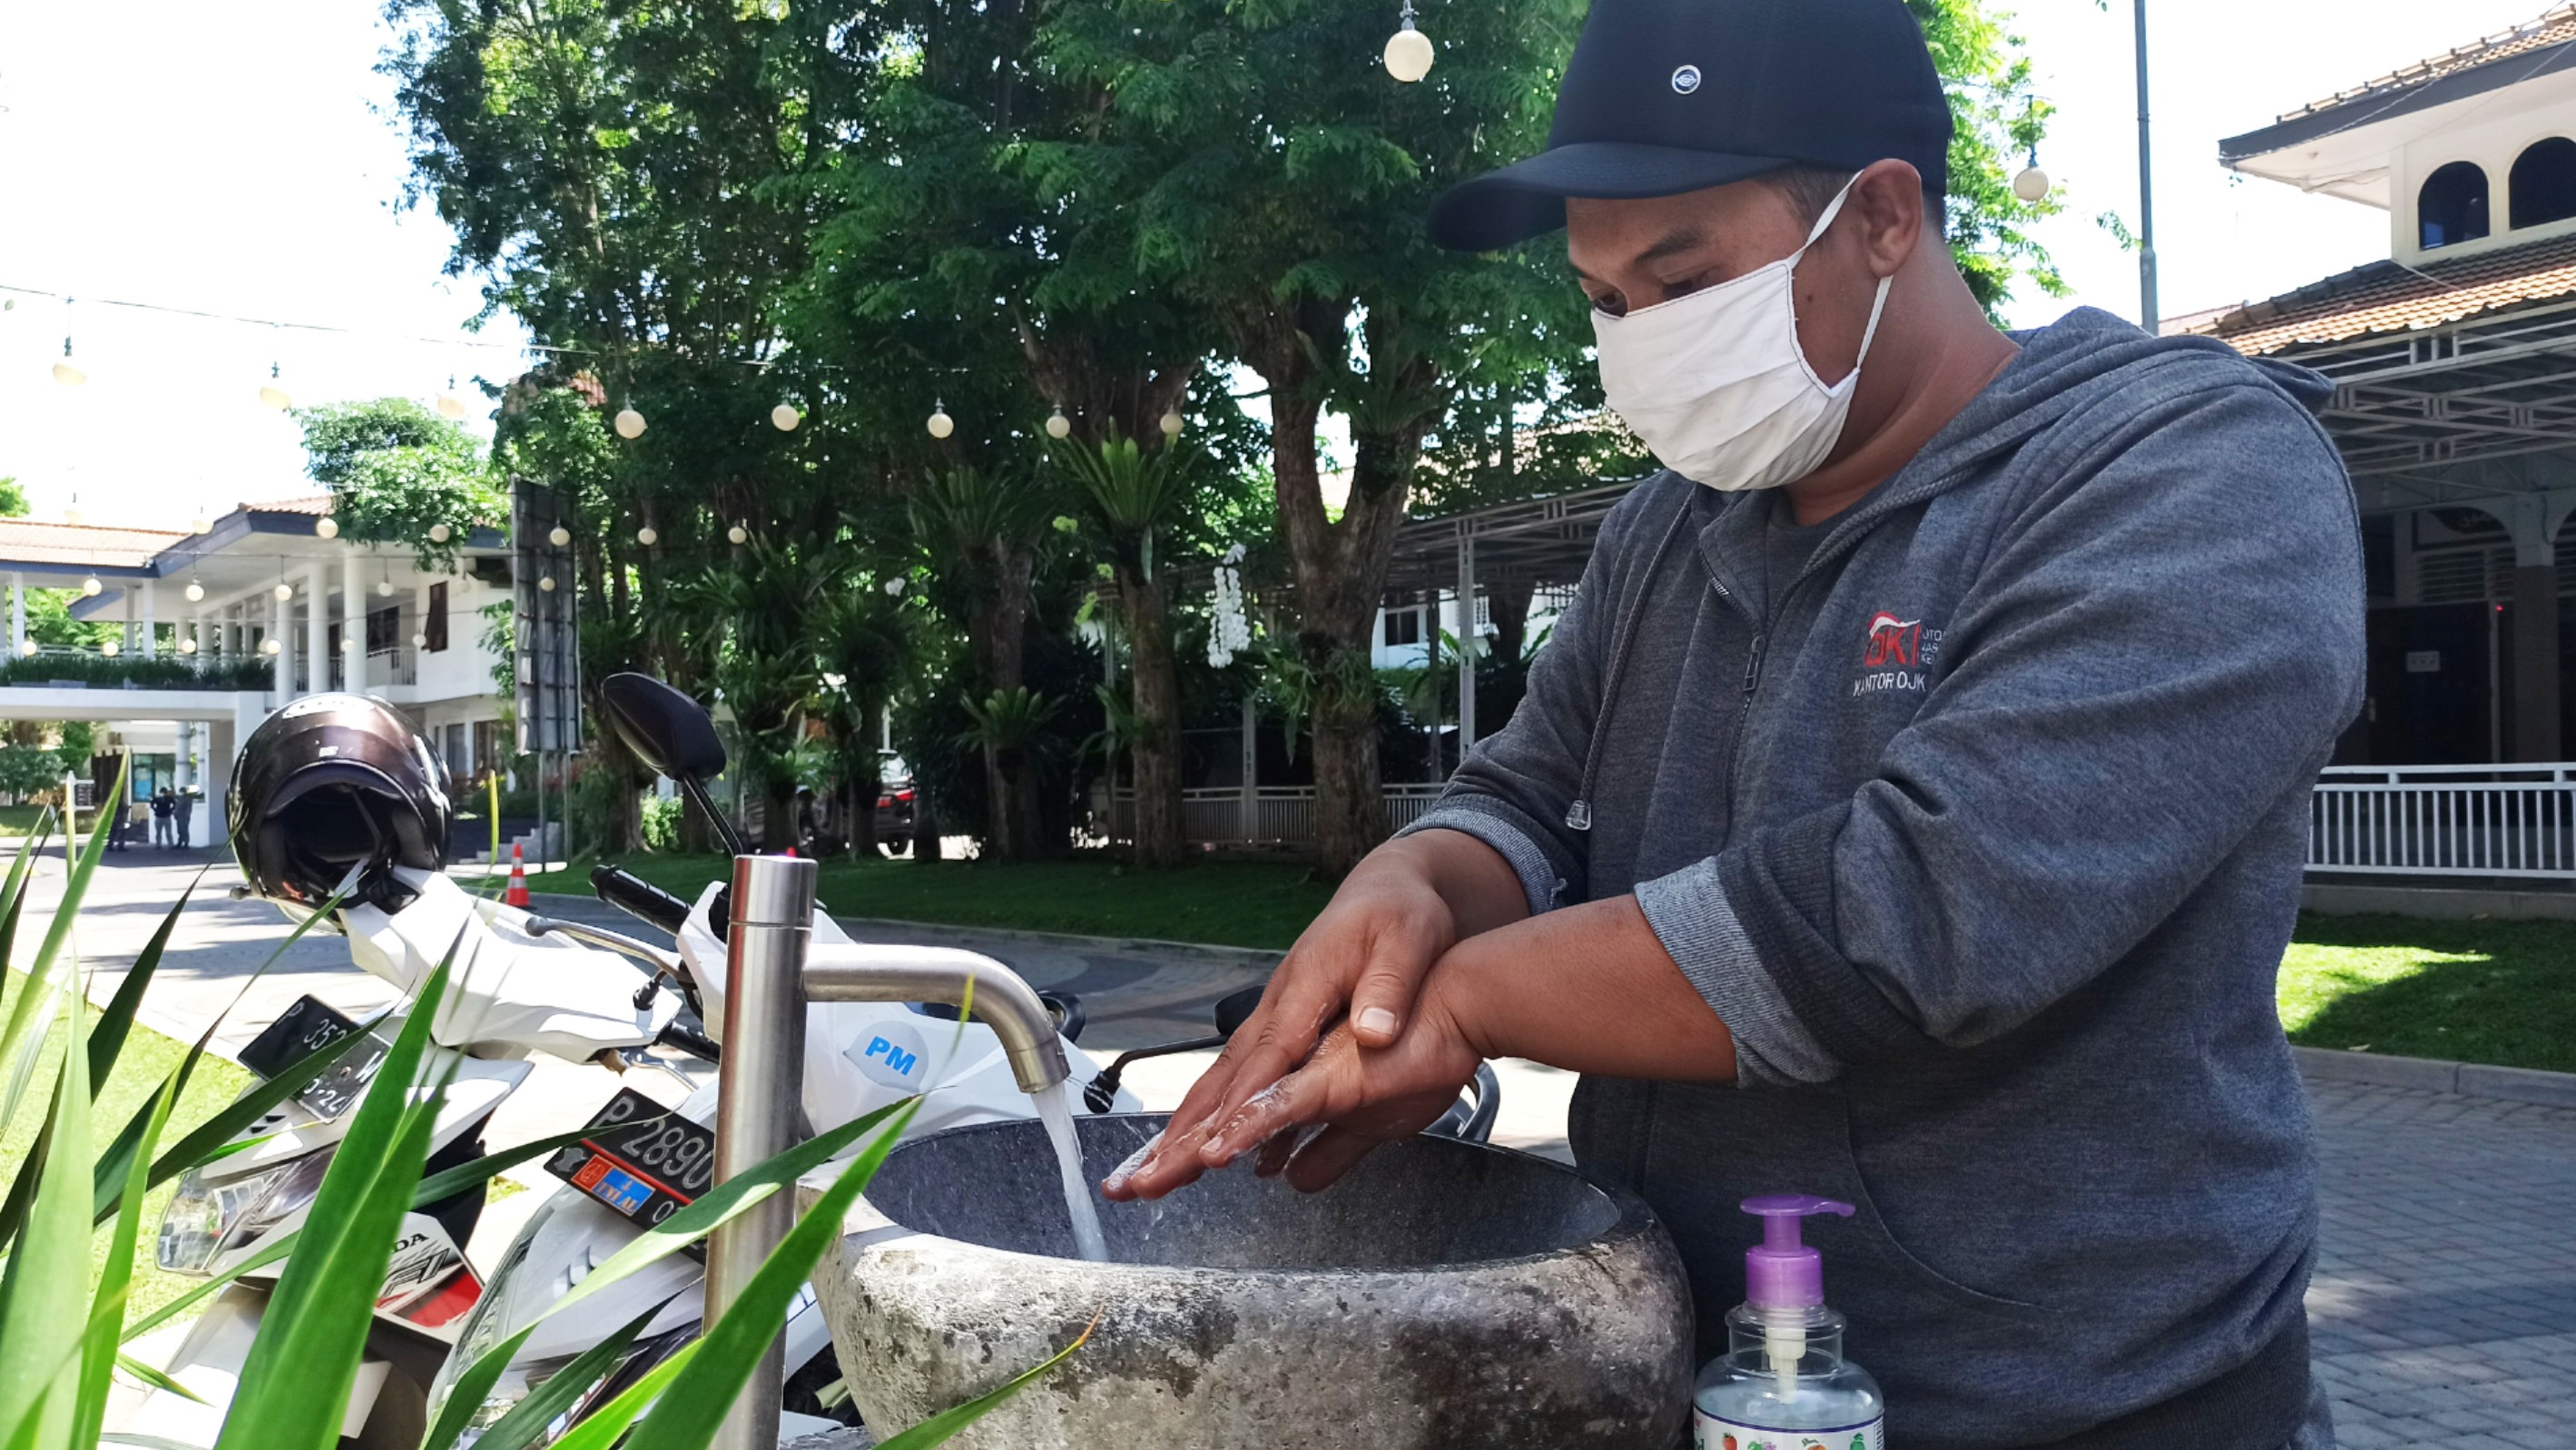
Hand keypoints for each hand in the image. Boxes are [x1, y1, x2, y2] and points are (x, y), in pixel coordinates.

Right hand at [1097, 841, 1466, 1199]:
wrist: (1388, 889)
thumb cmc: (1398, 914)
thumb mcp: (1408, 941)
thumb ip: (1389, 988)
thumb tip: (1373, 1031)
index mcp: (1307, 983)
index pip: (1268, 1054)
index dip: (1240, 1104)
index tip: (1214, 1148)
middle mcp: (1279, 1003)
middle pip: (1224, 1075)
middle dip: (1183, 1132)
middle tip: (1143, 1179)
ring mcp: (1276, 1016)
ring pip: (1222, 1080)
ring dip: (1185, 1130)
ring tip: (1150, 1176)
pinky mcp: (1284, 1027)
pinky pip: (1241, 1078)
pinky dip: (1214, 1116)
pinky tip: (1202, 1150)